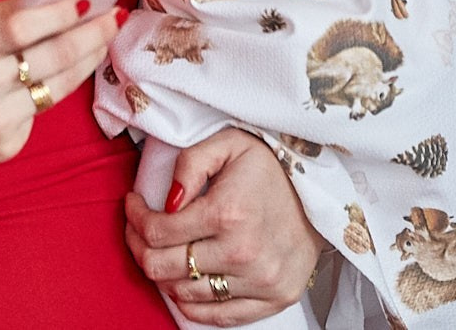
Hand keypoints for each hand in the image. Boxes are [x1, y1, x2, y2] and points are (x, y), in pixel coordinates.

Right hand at [0, 0, 123, 192]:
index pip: (21, 29)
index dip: (59, 14)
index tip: (86, 1)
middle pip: (52, 59)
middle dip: (91, 35)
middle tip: (114, 17)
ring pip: (58, 87)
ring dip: (86, 60)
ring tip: (103, 38)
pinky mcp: (7, 146)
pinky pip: (41, 109)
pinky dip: (54, 87)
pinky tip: (64, 69)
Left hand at [125, 129, 332, 325]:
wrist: (322, 193)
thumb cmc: (270, 168)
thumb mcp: (228, 143)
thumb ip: (190, 163)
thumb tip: (166, 202)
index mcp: (227, 213)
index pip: (156, 231)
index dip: (134, 218)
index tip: (134, 204)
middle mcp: (242, 252)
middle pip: (162, 267)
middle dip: (139, 246)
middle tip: (138, 229)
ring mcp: (259, 281)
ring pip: (183, 293)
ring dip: (163, 272)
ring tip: (164, 249)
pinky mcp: (273, 299)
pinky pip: (216, 316)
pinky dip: (190, 303)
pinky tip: (183, 282)